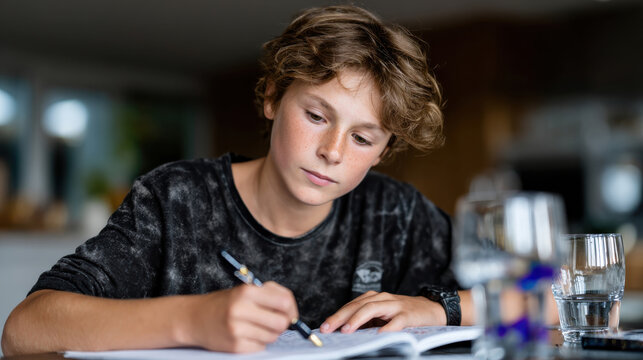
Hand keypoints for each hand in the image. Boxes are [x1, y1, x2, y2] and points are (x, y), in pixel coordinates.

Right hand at [183, 281, 297, 352]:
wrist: (195, 318)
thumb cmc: (225, 303)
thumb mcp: (245, 290)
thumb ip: (270, 295)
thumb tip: (292, 310)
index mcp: (247, 292)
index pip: (284, 301)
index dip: (291, 308)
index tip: (289, 312)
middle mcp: (241, 309)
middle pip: (281, 323)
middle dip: (283, 323)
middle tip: (275, 321)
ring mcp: (237, 329)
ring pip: (273, 336)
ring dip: (269, 333)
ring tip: (255, 326)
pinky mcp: (235, 346)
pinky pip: (261, 346)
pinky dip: (258, 342)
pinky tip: (247, 334)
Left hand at [319, 290, 446, 333]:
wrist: (431, 309)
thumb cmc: (402, 315)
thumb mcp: (382, 317)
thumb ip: (366, 323)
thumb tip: (344, 333)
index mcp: (373, 299)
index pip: (351, 306)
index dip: (336, 316)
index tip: (323, 327)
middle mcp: (382, 299)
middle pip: (358, 305)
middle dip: (341, 316)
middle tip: (328, 328)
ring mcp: (395, 305)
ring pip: (373, 308)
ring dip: (358, 318)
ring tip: (347, 330)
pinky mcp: (408, 315)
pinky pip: (396, 322)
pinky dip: (387, 328)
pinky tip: (378, 335)